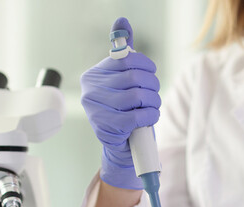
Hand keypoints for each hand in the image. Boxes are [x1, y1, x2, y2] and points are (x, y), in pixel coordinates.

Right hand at [80, 19, 160, 189]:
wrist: (122, 147)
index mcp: (93, 75)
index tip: (150, 74)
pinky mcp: (107, 128)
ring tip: (151, 108)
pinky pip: (138, 115)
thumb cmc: (125, 111)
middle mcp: (89, 91)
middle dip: (152, 86)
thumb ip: (123, 53)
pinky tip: (148, 119)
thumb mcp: (124, 80)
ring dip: (153, 103)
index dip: (146, 66)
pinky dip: (150, 116)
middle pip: (134, 77)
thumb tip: (122, 21)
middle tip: (153, 95)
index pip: (126, 59)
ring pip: (138, 96)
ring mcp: (96, 110)